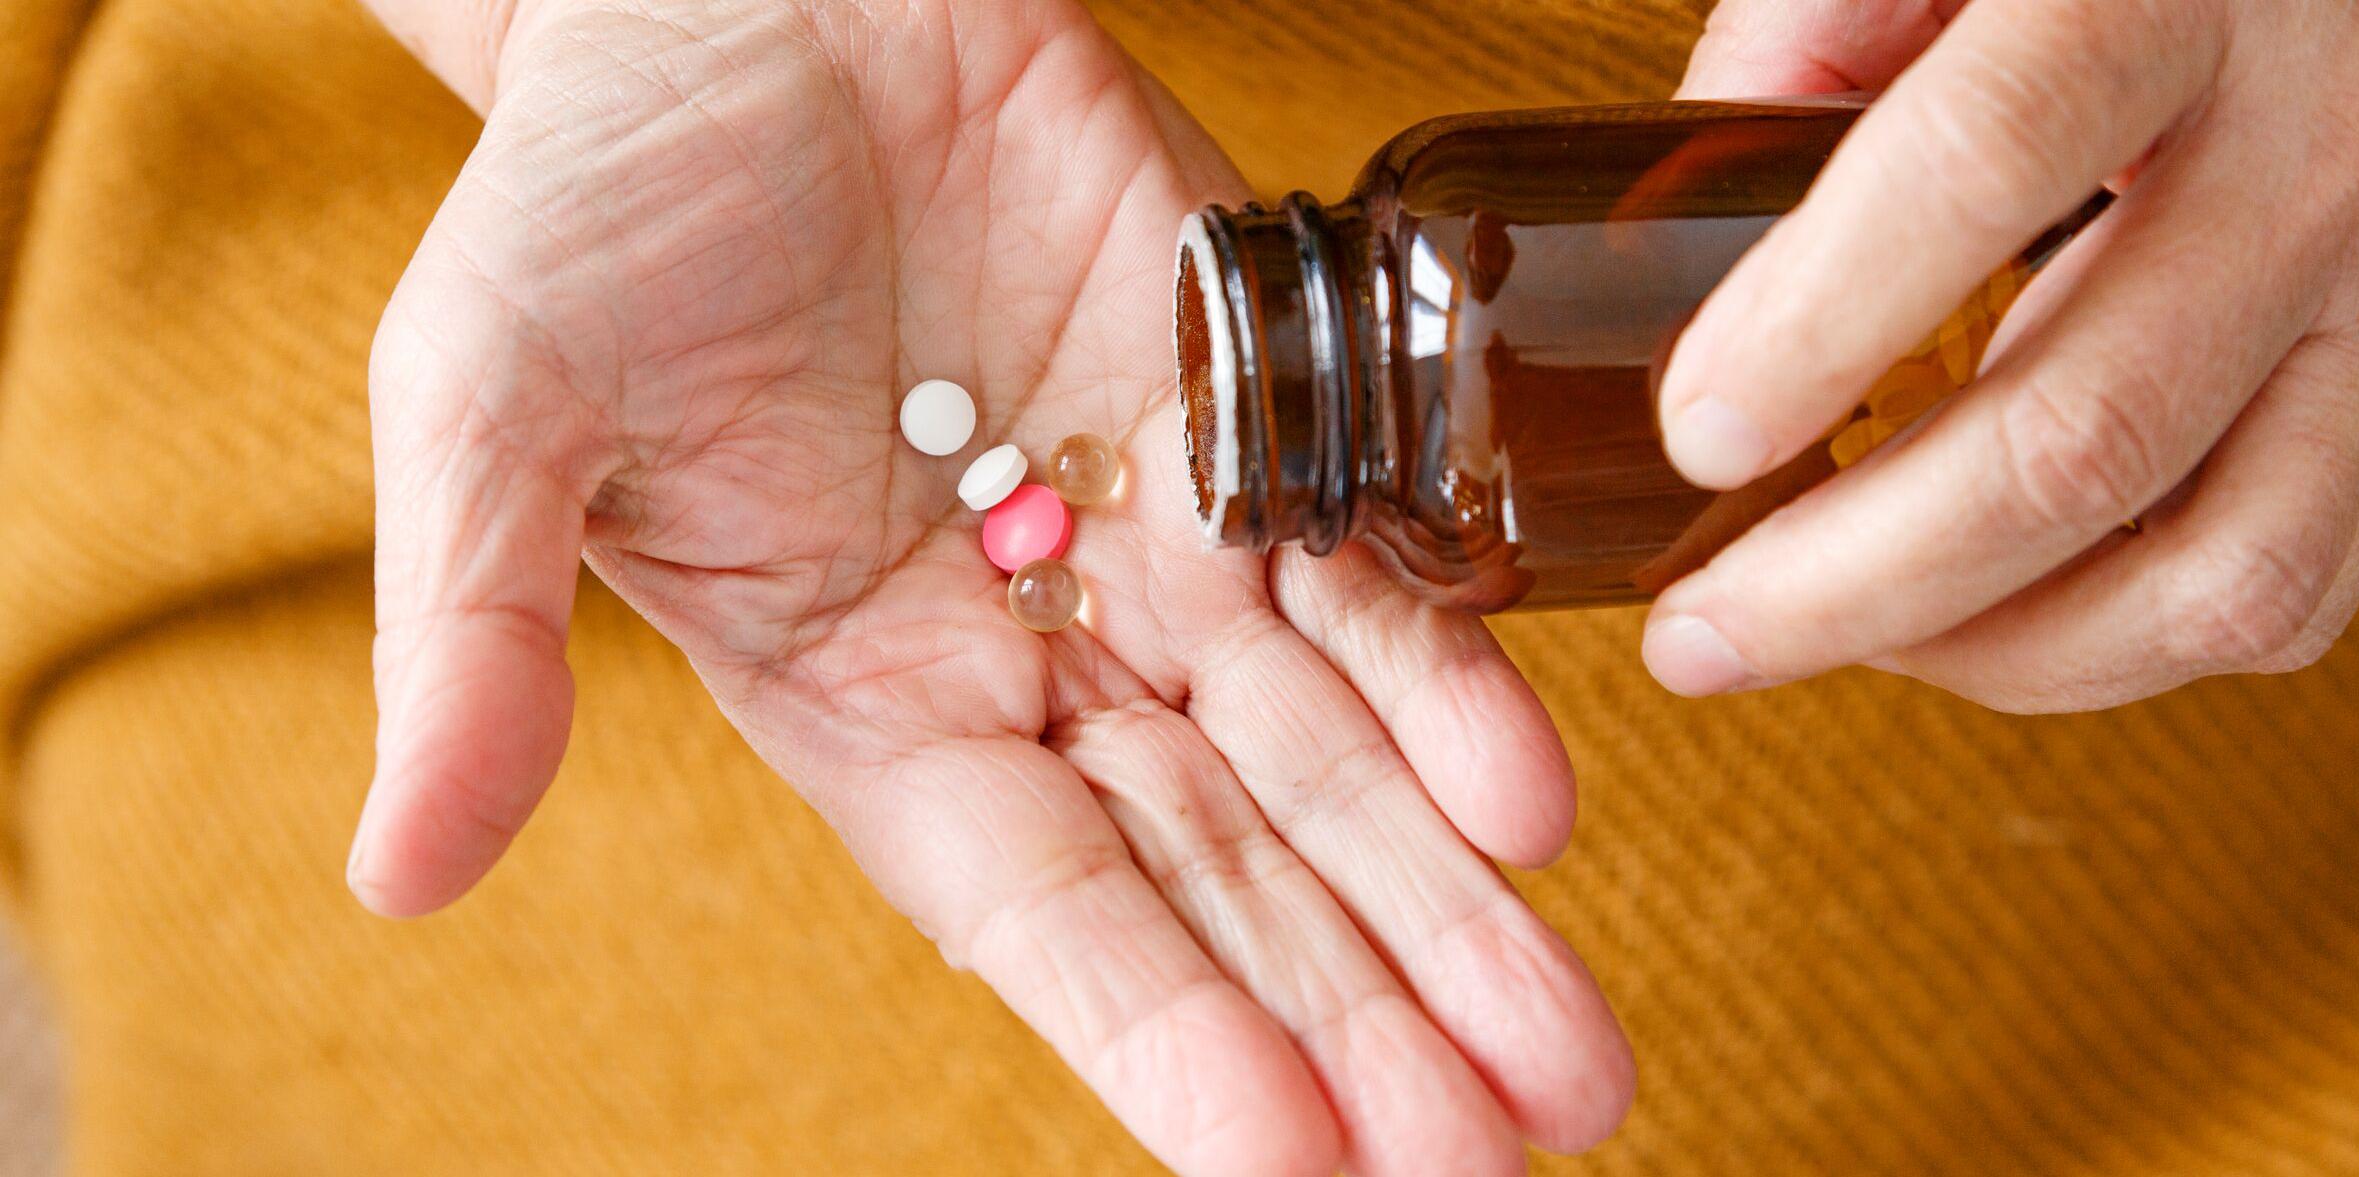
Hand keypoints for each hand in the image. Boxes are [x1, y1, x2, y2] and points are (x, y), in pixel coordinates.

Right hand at [347, 1, 1630, 1171]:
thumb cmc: (598, 194)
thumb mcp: (487, 405)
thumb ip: (470, 637)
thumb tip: (396, 880)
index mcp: (870, 708)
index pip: (1043, 913)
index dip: (1163, 1036)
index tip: (1289, 1166)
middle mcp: (1037, 660)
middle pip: (1227, 877)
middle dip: (1363, 1021)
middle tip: (1502, 1162)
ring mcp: (1162, 543)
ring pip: (1332, 760)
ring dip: (1450, 907)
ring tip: (1571, 1065)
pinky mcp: (1260, 418)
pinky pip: (1377, 571)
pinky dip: (1459, 683)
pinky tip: (1537, 808)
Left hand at [1648, 0, 2358, 710]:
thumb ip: (1811, 35)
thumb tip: (1668, 241)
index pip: (1982, 164)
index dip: (1818, 324)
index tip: (1696, 433)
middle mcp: (2321, 145)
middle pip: (2085, 431)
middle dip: (1854, 579)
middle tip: (1700, 632)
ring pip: (2215, 572)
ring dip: (1989, 651)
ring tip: (1840, 640)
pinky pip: (2294, 591)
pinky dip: (2120, 647)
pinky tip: (1992, 615)